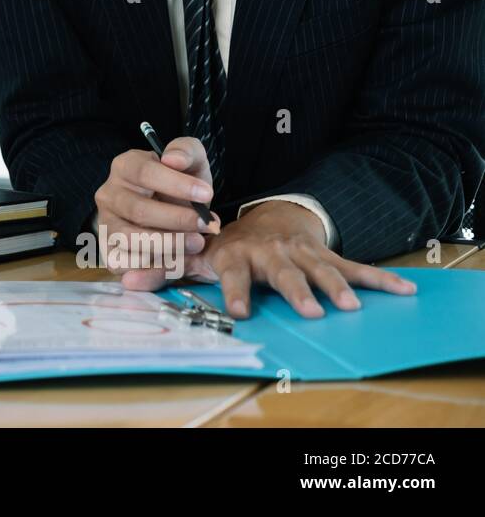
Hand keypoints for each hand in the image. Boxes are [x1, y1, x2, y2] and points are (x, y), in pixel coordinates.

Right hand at [95, 136, 219, 269]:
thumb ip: (185, 151)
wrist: (170, 212)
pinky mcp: (109, 252)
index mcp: (124, 167)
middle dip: (178, 220)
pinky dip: (150, 268)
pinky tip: (176, 263)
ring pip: (130, 239)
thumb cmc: (178, 186)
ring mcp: (106, 224)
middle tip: (207, 225)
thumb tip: (172, 160)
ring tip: (196, 243)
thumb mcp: (190, 161)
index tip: (207, 194)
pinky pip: (123, 264)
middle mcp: (109, 195)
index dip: (176, 184)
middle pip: (139, 210)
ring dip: (168, 246)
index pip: (144, 173)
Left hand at [124, 199, 417, 317]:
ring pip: (321, 270)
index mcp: (237, 255)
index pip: (235, 273)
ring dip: (336, 286)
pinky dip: (379, 278)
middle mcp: (270, 254)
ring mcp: (300, 255)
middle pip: (284, 274)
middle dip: (297, 291)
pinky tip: (403, 290)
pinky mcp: (324, 256)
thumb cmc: (228, 243)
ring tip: (349, 305)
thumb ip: (165, 270)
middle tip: (311, 310)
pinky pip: (353, 267)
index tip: (243, 312)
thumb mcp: (197, 255)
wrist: (268, 218)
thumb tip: (127, 281)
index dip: (238, 291)